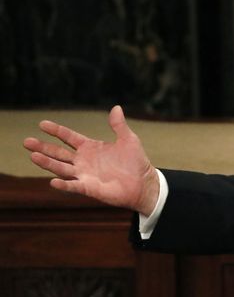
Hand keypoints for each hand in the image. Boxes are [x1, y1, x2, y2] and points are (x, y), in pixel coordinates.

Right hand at [23, 105, 159, 214]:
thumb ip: (119, 125)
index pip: (68, 137)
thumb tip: (116, 107)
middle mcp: (83, 161)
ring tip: (33, 156)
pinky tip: (53, 182)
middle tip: (26, 141)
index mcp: (90, 147)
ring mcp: (84, 174)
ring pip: (61, 168)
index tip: (42, 124)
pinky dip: (64, 185)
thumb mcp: (128, 140)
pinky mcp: (89, 188)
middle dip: (43, 147)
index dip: (56, 130)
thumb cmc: (136, 162)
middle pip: (58, 153)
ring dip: (47, 163)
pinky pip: (73, 186)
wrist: (144, 184)